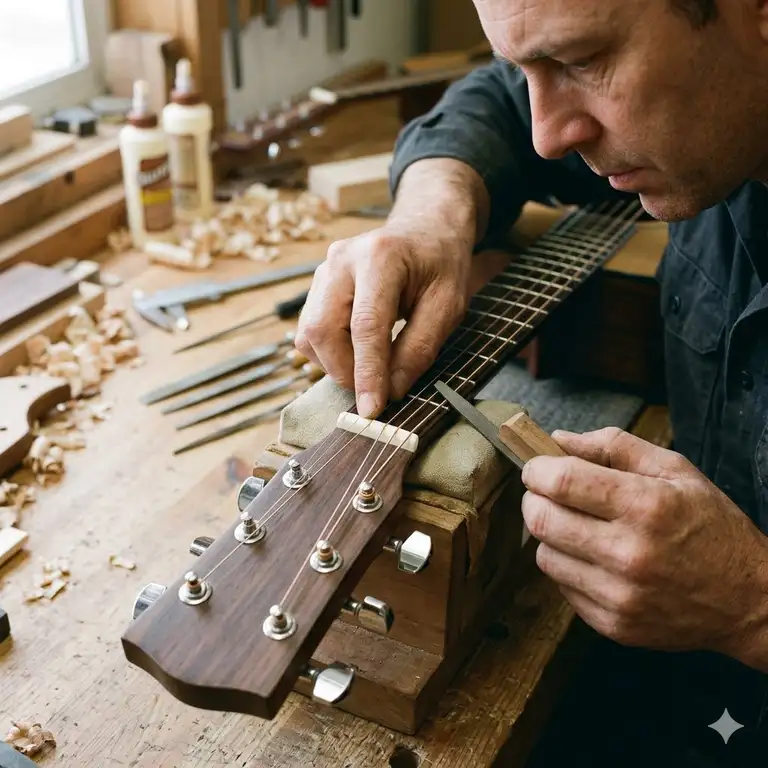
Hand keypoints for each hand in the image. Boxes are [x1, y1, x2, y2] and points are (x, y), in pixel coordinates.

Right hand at [295, 221, 474, 418]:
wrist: (425, 230)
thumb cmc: (440, 265)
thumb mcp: (448, 306)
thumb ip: (420, 348)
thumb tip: (392, 390)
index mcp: (380, 257)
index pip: (365, 325)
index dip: (367, 373)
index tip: (372, 409)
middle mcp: (342, 260)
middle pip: (323, 329)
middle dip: (345, 371)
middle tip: (375, 391)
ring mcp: (324, 270)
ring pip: (309, 334)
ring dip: (335, 364)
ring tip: (369, 369)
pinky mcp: (317, 284)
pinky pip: (309, 331)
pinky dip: (329, 353)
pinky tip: (357, 353)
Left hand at [520, 426, 767, 659]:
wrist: (749, 600)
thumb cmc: (710, 525)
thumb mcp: (674, 470)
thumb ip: (614, 446)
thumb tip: (559, 438)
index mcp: (646, 506)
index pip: (560, 482)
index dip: (537, 469)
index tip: (538, 467)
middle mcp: (629, 554)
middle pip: (541, 520)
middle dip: (535, 499)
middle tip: (548, 493)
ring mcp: (619, 595)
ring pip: (544, 555)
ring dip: (551, 535)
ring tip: (578, 527)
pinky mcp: (613, 625)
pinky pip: (562, 587)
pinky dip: (568, 568)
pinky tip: (594, 559)